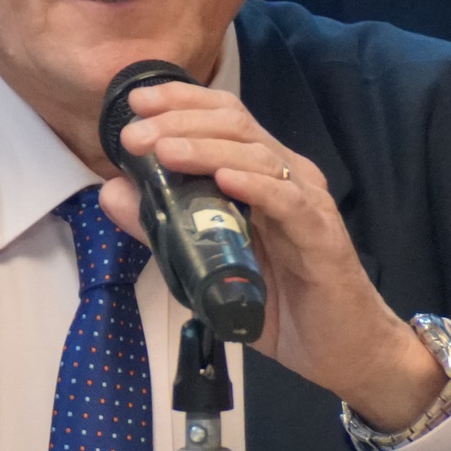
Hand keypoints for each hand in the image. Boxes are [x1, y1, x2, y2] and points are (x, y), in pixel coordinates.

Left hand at [100, 81, 444, 430]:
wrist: (340, 349)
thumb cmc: (276, 301)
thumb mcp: (203, 262)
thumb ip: (159, 227)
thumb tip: (110, 191)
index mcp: (260, 172)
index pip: (222, 117)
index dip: (180, 101)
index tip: (135, 100)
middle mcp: (286, 175)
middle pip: (234, 124)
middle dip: (180, 121)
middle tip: (134, 135)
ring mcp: (307, 201)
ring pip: (256, 154)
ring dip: (206, 149)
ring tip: (164, 151)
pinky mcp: (321, 234)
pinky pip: (287, 201)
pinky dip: (254, 185)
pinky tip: (224, 180)